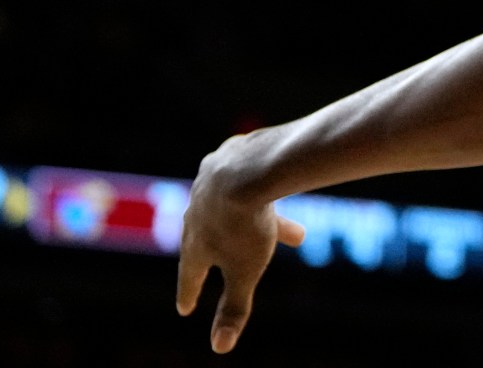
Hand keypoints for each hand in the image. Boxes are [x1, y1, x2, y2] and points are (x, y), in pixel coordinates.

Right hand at [175, 138, 307, 353]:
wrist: (249, 167)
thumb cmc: (246, 225)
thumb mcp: (245, 271)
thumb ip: (234, 308)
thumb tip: (219, 348)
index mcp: (195, 244)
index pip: (190, 276)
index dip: (189, 293)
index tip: (185, 309)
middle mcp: (195, 213)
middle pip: (212, 238)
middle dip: (225, 252)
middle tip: (228, 261)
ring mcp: (208, 183)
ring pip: (231, 204)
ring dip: (252, 217)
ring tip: (276, 221)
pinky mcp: (226, 156)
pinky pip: (240, 174)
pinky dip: (252, 183)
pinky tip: (267, 177)